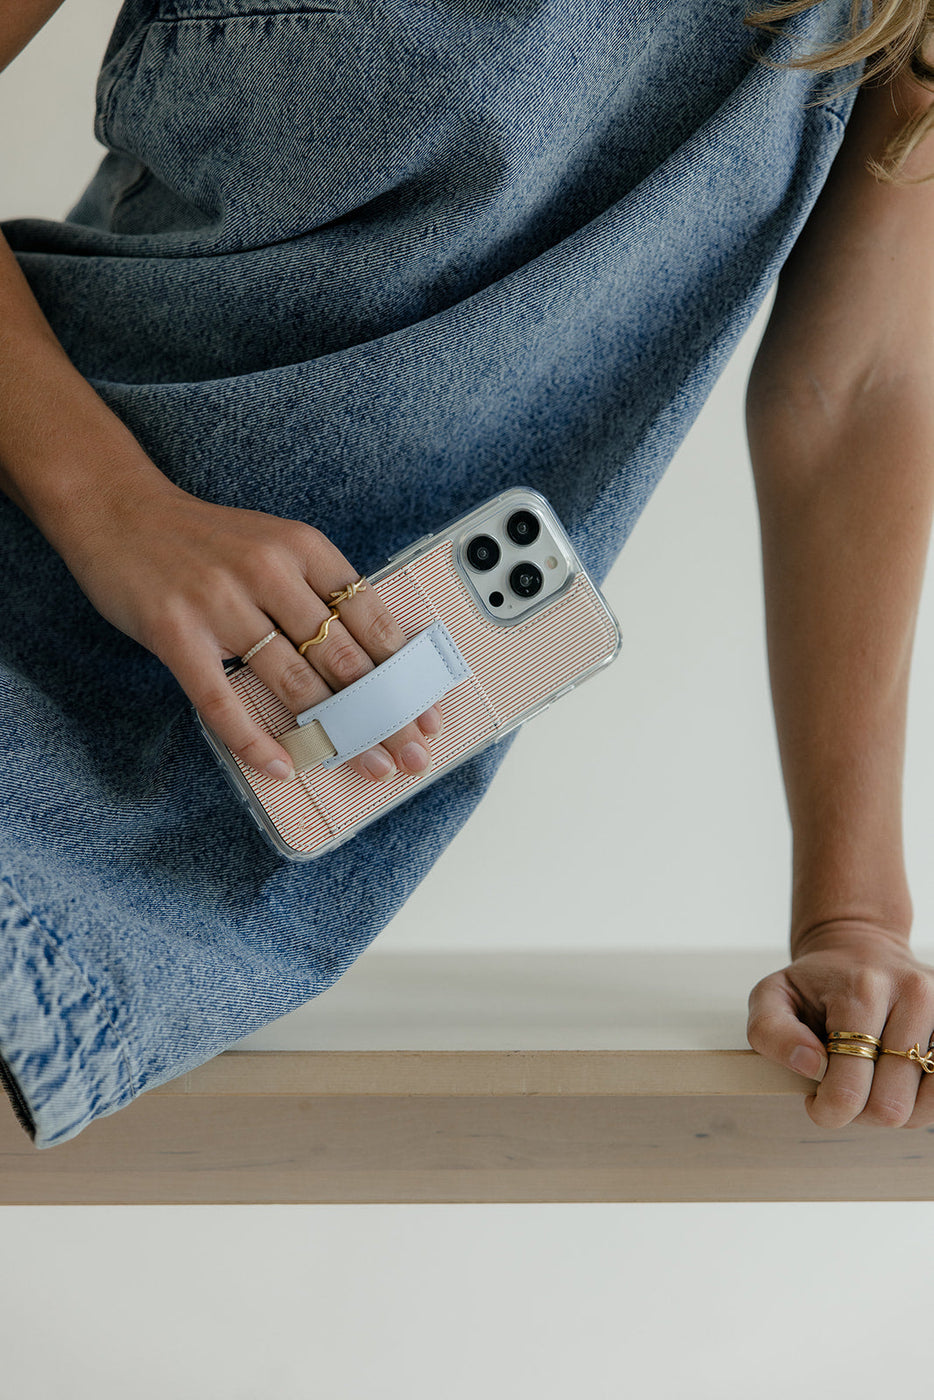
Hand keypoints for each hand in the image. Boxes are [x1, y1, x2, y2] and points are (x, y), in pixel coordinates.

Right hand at [61, 475, 441, 783]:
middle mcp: (268, 572)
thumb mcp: (274, 544)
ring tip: (365, 764)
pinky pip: (222, 701)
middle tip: (410, 754)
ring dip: (335, 734)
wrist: (117, 508)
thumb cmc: (204, 538)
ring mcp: (220, 603)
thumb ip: (317, 592)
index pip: (370, 620)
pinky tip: (280, 766)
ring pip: (294, 683)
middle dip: (384, 714)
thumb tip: (368, 662)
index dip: (404, 674)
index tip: (427, 712)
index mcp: (303, 548)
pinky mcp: (177, 634)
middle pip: (343, 659)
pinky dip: (254, 740)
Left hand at [746, 921, 933, 1128]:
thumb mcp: (771, 997)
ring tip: (871, 1085)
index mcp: (863, 990)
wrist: (860, 949)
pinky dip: (920, 1101)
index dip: (828, 1110)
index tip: (816, 1099)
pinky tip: (897, 1083)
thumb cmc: (814, 982)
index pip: (850, 1088)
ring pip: (925, 1108)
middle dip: (859, 1112)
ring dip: (893, 1110)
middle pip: (890, 1106)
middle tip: (843, 1088)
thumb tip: (810, 1065)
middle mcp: (914, 996)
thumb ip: (772, 1032)